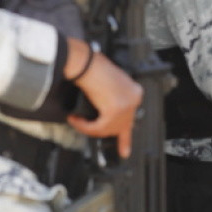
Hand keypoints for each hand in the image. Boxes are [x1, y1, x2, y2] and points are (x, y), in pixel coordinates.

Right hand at [65, 38, 143, 157]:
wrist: (87, 62)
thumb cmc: (93, 68)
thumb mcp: (109, 85)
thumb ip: (113, 99)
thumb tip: (105, 115)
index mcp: (135, 92)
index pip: (131, 118)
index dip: (124, 135)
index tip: (125, 149)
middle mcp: (134, 99)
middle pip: (120, 126)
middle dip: (102, 131)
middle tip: (84, 127)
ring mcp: (126, 105)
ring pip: (108, 129)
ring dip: (89, 128)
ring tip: (77, 120)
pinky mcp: (114, 111)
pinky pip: (98, 127)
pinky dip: (85, 126)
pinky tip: (76, 120)